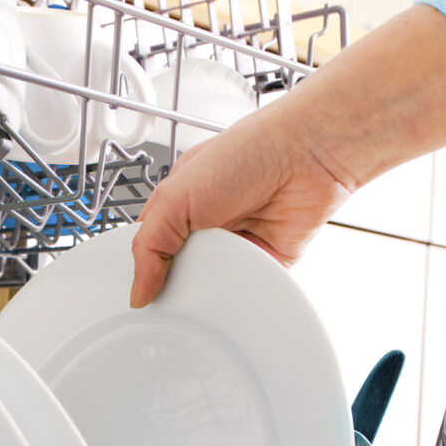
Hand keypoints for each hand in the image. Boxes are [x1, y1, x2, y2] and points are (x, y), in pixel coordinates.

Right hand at [129, 106, 353, 307]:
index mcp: (180, 202)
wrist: (306, 156)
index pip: (151, 246)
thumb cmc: (248, 152)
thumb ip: (149, 245)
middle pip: (180, 271)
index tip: (138, 293)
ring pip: (212, 284)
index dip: (142, 269)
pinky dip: (243, 289)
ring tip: (211, 275)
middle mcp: (209, 223)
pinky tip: (238, 279)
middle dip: (176, 282)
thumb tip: (139, 291)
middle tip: (173, 290)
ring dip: (210, 285)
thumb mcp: (175, 196)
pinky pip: (248, 287)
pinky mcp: (267, 259)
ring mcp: (238, 242)